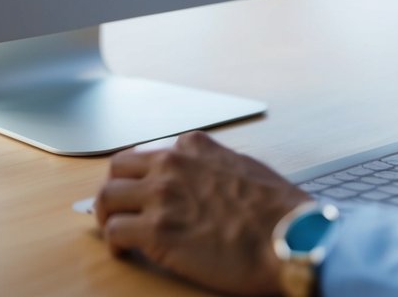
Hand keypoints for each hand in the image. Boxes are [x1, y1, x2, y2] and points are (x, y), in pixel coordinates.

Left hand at [94, 131, 309, 294]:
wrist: (290, 237)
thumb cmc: (278, 210)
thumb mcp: (245, 167)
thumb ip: (214, 166)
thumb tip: (204, 180)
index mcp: (195, 146)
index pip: (149, 152)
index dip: (143, 176)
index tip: (144, 191)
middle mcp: (173, 164)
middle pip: (117, 168)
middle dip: (117, 189)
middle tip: (121, 209)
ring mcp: (161, 195)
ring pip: (107, 197)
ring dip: (109, 215)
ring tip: (118, 232)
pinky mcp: (156, 231)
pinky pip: (113, 231)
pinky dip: (114, 243)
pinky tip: (126, 251)